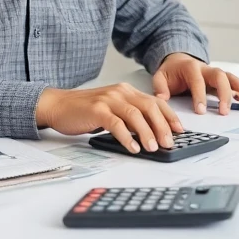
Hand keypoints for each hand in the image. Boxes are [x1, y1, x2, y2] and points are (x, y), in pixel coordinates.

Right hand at [35, 83, 182, 153]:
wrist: (58, 105)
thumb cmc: (85, 110)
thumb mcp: (112, 109)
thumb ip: (130, 116)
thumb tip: (151, 133)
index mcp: (127, 91)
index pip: (155, 101)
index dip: (169, 116)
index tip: (179, 130)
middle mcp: (120, 92)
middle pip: (149, 107)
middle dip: (162, 126)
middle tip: (169, 142)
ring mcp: (108, 100)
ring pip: (135, 115)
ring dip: (147, 133)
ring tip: (153, 147)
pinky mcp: (96, 110)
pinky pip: (116, 124)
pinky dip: (126, 137)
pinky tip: (133, 148)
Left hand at [152, 53, 238, 114]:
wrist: (179, 61)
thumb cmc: (171, 72)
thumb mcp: (160, 76)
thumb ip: (160, 87)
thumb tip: (162, 98)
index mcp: (191, 68)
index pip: (197, 81)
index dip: (200, 96)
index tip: (201, 111)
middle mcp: (206, 68)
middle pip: (220, 77)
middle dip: (224, 94)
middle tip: (224, 111)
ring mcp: (216, 73)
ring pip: (231, 78)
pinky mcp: (222, 79)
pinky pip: (236, 82)